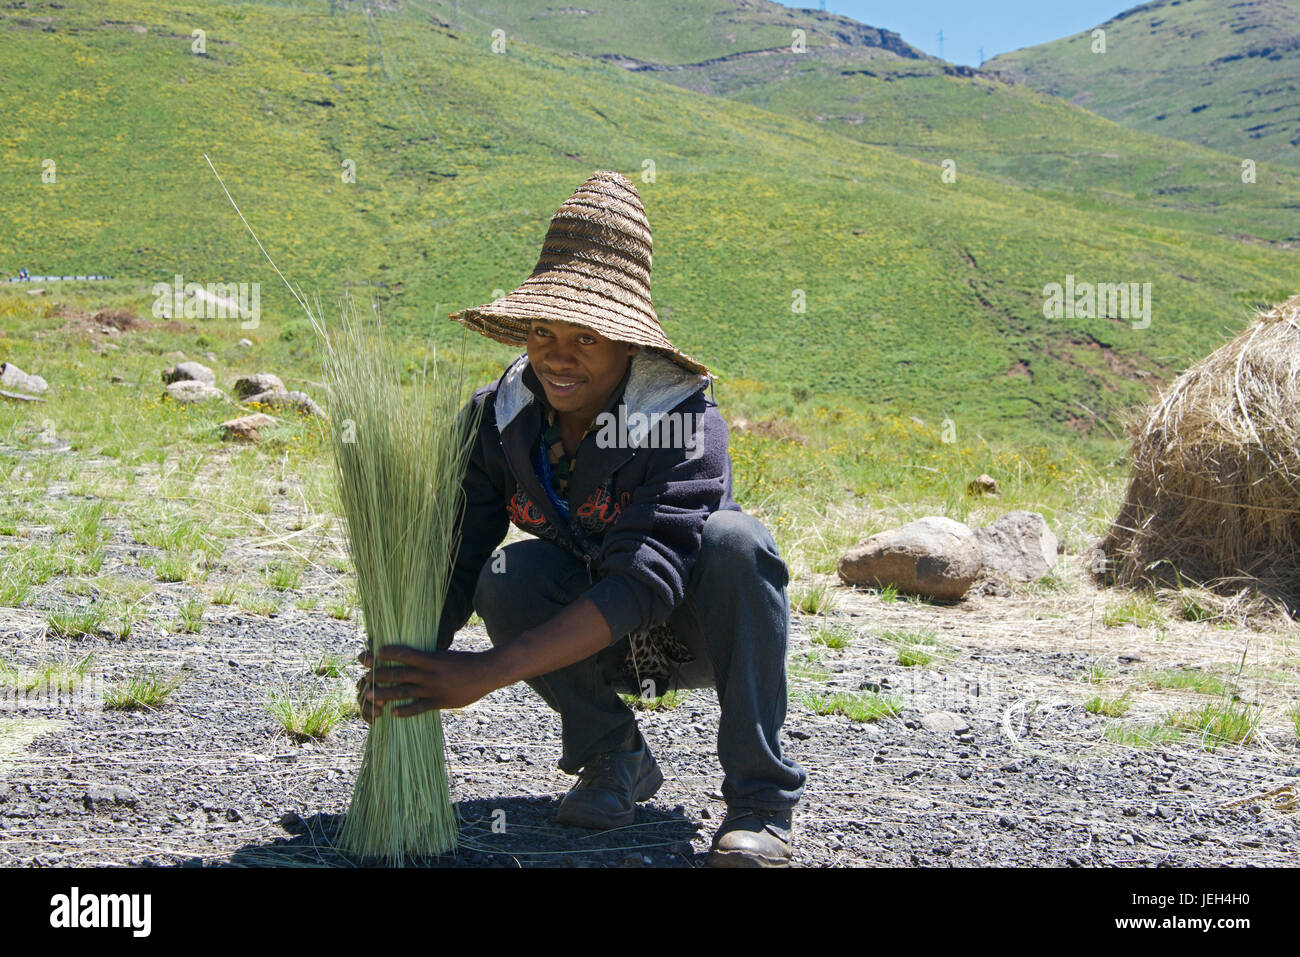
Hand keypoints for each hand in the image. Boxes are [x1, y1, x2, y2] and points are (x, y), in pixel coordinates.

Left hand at [355, 645, 501, 721]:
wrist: (486, 673)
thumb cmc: (464, 662)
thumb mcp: (444, 655)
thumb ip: (427, 658)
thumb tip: (409, 656)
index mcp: (431, 659)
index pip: (404, 654)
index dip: (388, 653)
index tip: (373, 653)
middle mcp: (429, 674)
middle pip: (398, 674)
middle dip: (379, 675)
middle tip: (364, 676)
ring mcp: (433, 689)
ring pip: (404, 692)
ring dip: (385, 694)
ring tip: (369, 696)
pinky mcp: (440, 702)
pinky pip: (419, 708)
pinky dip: (405, 710)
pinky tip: (393, 713)